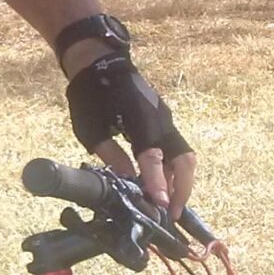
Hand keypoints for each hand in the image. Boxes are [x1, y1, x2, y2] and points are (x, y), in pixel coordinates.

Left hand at [64, 50, 196, 216]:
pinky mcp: (164, 118)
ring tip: (170, 203)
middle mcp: (160, 120)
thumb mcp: (89, 128)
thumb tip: (127, 178)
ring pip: (184, 155)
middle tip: (171, 212)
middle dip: (181, 188)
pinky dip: (174, 168)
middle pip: (183, 159)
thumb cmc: (90, 95)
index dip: (157, 183)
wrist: (100, 61)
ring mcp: (166, 118)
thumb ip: (110, 154)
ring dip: (181, 181)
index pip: (152, 158)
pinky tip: (164, 183)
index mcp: (140, 121)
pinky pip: (176, 148)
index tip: (161, 206)